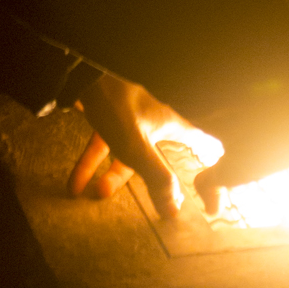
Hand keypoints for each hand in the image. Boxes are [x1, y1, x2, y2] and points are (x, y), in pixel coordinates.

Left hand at [67, 71, 225, 221]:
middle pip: (158, 157)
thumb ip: (156, 178)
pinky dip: (89, 165)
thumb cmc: (117, 108)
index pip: (199, 142)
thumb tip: (175, 212)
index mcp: (168, 126)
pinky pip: (101, 147)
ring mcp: (127, 121)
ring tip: (95, 195)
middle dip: (150, 182)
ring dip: (110, 177)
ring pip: (124, 155)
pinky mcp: (105, 120)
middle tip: (150, 205)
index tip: (213, 177)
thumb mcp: (138, 147)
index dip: (209, 159)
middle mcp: (152, 123)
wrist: (81, 75)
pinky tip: (75, 184)